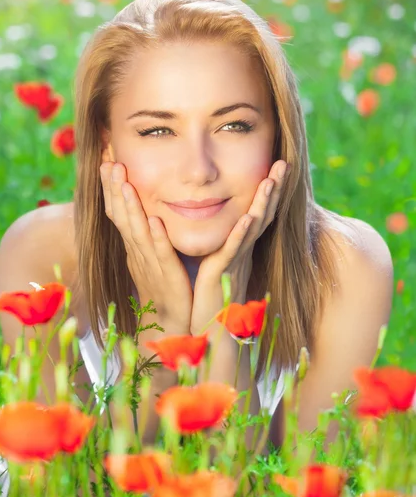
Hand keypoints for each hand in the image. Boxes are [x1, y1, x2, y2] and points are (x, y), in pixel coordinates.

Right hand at [100, 161, 193, 332]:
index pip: (117, 213)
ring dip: (131, 208)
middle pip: (122, 218)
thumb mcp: (150, 257)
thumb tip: (142, 211)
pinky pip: (162, 256)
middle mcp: (137, 253)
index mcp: (134, 247)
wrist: (172, 324)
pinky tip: (155, 222)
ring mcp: (151, 266)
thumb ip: (145, 234)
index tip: (106, 162)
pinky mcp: (169, 278)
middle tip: (109, 162)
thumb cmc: (164, 289)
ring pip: (137, 233)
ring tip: (125, 183)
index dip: (111, 189)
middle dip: (114, 190)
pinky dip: (157, 239)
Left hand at [190, 161, 290, 335]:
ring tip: (271, 181)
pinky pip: (234, 250)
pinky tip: (248, 217)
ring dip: (263, 204)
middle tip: (284, 164)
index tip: (276, 166)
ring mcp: (236, 261)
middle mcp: (242, 251)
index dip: (268, 191)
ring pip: (253, 228)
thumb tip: (230, 232)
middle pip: (262, 214)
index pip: (258, 213)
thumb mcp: (220, 267)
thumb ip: (226, 249)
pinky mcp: (223, 273)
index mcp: (240, 247)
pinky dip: (241, 234)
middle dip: (273, 189)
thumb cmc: (214, 301)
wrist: (211, 332)